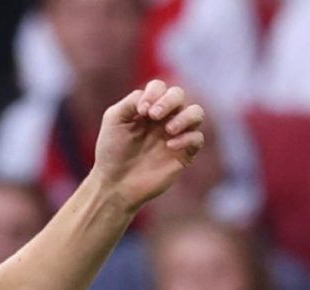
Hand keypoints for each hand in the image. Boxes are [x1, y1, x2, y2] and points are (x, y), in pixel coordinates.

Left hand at [91, 79, 206, 211]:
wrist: (115, 183)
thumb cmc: (111, 151)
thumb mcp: (114, 120)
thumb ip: (131, 101)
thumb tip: (151, 99)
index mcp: (147, 108)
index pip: (160, 87)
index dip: (155, 93)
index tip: (141, 110)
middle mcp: (164, 118)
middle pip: (179, 95)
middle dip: (169, 101)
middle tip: (154, 116)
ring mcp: (176, 135)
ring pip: (196, 113)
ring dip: (185, 117)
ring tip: (168, 130)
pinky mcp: (184, 153)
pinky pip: (197, 138)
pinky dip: (187, 138)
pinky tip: (170, 146)